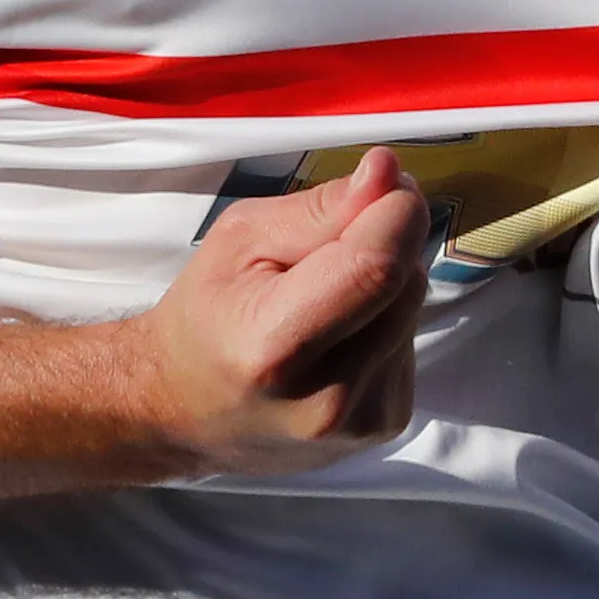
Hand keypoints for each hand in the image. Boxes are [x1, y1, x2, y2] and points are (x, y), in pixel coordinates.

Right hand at [128, 148, 426, 476]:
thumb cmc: (206, 317)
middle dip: (383, 241)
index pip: (378, 266)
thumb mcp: (240, 240)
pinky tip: (337, 334)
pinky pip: (409, 341)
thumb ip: (320, 209)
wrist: (186, 411)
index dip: (395, 210)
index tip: (383, 178)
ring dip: (382, 283)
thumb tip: (387, 175)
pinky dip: (382, 320)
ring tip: (321, 299)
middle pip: (404, 281)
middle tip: (328, 244)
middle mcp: (328, 397)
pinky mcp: (385, 424)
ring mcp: (362, 420)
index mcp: (276, 346)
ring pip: (413, 308)